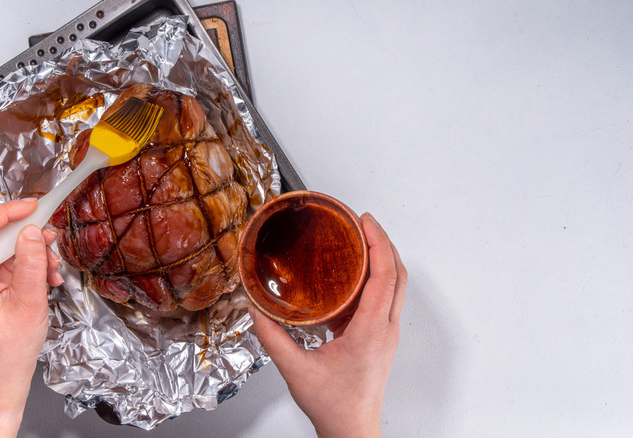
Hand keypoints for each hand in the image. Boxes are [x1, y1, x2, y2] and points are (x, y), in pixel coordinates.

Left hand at [0, 199, 63, 436]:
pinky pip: (6, 262)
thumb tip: (33, 230)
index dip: (5, 212)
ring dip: (31, 253)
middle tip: (50, 237)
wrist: (2, 378)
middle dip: (25, 236)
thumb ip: (30, 263)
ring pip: (2, 247)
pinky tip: (45, 277)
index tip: (32, 206)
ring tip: (51, 269)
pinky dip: (28, 265)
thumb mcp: (26, 303)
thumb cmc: (6, 352)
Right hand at [250, 213, 406, 437]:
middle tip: (361, 222)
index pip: (385, 275)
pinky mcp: (382, 338)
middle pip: (398, 274)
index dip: (378, 242)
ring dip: (382, 258)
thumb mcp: (295, 370)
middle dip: (383, 242)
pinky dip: (376, 277)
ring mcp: (387, 333)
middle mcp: (386, 329)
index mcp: (372, 331)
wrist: (351, 429)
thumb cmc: (334, 405)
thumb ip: (272, 337)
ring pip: (396, 285)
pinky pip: (386, 298)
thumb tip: (256, 309)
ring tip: (359, 240)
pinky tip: (353, 274)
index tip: (364, 220)